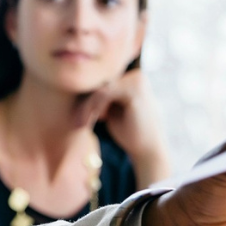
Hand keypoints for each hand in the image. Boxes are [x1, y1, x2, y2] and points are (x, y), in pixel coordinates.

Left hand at [81, 68, 170, 185]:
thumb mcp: (112, 111)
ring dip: (88, 107)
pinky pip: (104, 94)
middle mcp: (136, 75)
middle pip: (100, 83)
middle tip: (77, 121)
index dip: (88, 98)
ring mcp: (137, 80)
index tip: (78, 115)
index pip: (103, 81)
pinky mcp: (134, 89)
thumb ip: (101, 98)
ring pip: (100, 88)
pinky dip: (94, 108)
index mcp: (133, 77)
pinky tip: (89, 122)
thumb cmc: (130, 132)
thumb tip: (78, 88)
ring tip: (81, 123)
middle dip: (86, 102)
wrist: (148, 150)